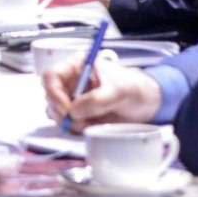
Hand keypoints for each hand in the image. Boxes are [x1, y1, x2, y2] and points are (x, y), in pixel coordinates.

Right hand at [43, 59, 161, 132]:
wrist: (147, 104)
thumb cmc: (134, 88)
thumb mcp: (119, 91)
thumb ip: (97, 99)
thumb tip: (73, 111)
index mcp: (77, 67)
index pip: (52, 76)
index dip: (53, 92)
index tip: (65, 109)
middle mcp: (71, 83)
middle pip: (50, 96)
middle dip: (60, 111)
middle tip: (76, 122)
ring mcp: (73, 101)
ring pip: (56, 112)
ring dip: (67, 122)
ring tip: (87, 124)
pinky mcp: (79, 116)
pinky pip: (67, 125)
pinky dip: (74, 129)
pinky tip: (89, 127)